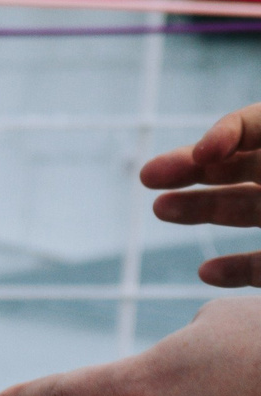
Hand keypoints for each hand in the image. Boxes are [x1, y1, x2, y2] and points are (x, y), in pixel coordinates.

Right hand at [140, 102, 260, 287]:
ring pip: (245, 210)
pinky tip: (206, 271)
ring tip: (160, 209)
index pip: (256, 124)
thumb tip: (208, 151)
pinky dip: (234, 269)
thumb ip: (258, 141)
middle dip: (190, 168)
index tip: (200, 154)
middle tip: (147, 176)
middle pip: (238, 166)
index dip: (227, 133)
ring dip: (200, 208)